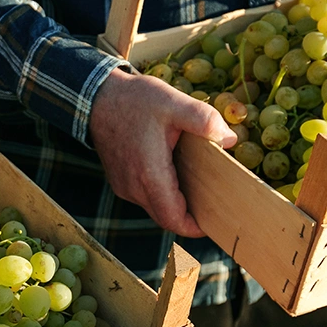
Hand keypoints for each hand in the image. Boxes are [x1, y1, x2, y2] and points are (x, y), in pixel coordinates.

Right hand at [89, 69, 237, 236]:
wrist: (97, 99)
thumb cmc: (135, 100)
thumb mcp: (174, 102)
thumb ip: (204, 120)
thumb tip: (229, 139)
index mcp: (150, 175)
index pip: (174, 219)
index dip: (194, 227)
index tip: (214, 221)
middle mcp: (134, 188)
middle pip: (166, 218)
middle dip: (189, 216)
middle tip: (213, 203)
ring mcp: (124, 187)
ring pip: (155, 208)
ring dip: (175, 204)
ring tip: (196, 184)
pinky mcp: (120, 183)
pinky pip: (145, 197)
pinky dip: (161, 194)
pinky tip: (173, 172)